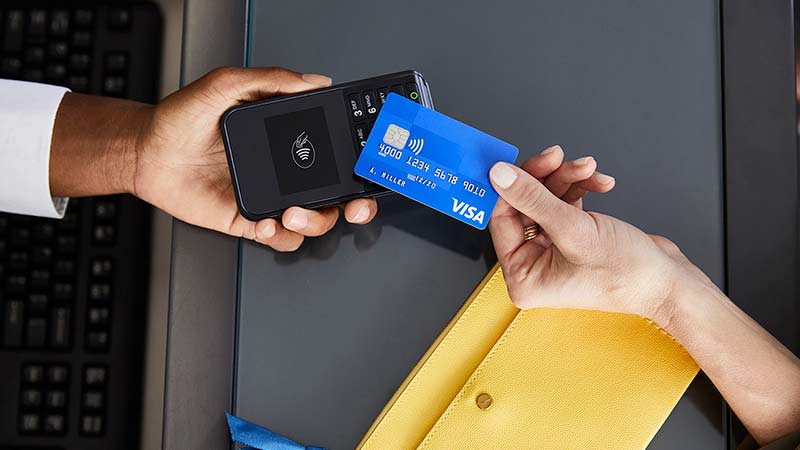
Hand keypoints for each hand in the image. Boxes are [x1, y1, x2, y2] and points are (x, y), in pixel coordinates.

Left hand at [133, 67, 377, 250]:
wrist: (145, 152)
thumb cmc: (181, 118)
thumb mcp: (226, 85)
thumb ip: (270, 80)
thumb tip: (314, 80)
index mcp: (286, 140)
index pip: (334, 153)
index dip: (358, 164)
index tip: (368, 167)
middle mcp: (284, 171)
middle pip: (336, 195)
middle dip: (355, 205)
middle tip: (354, 205)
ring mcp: (269, 198)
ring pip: (313, 221)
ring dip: (314, 222)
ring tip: (292, 213)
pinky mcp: (248, 220)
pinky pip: (278, 238)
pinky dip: (280, 236)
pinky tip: (268, 223)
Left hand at [488, 150, 799, 445]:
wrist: (669, 280)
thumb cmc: (626, 273)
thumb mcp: (574, 230)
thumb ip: (533, 199)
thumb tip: (500, 175)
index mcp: (523, 277)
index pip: (501, 220)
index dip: (512, 188)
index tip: (520, 161)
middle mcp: (533, 266)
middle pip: (524, 205)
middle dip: (548, 179)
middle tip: (561, 158)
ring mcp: (553, 251)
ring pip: (546, 199)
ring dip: (568, 179)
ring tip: (589, 169)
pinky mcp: (571, 237)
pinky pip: (565, 203)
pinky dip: (580, 188)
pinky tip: (600, 183)